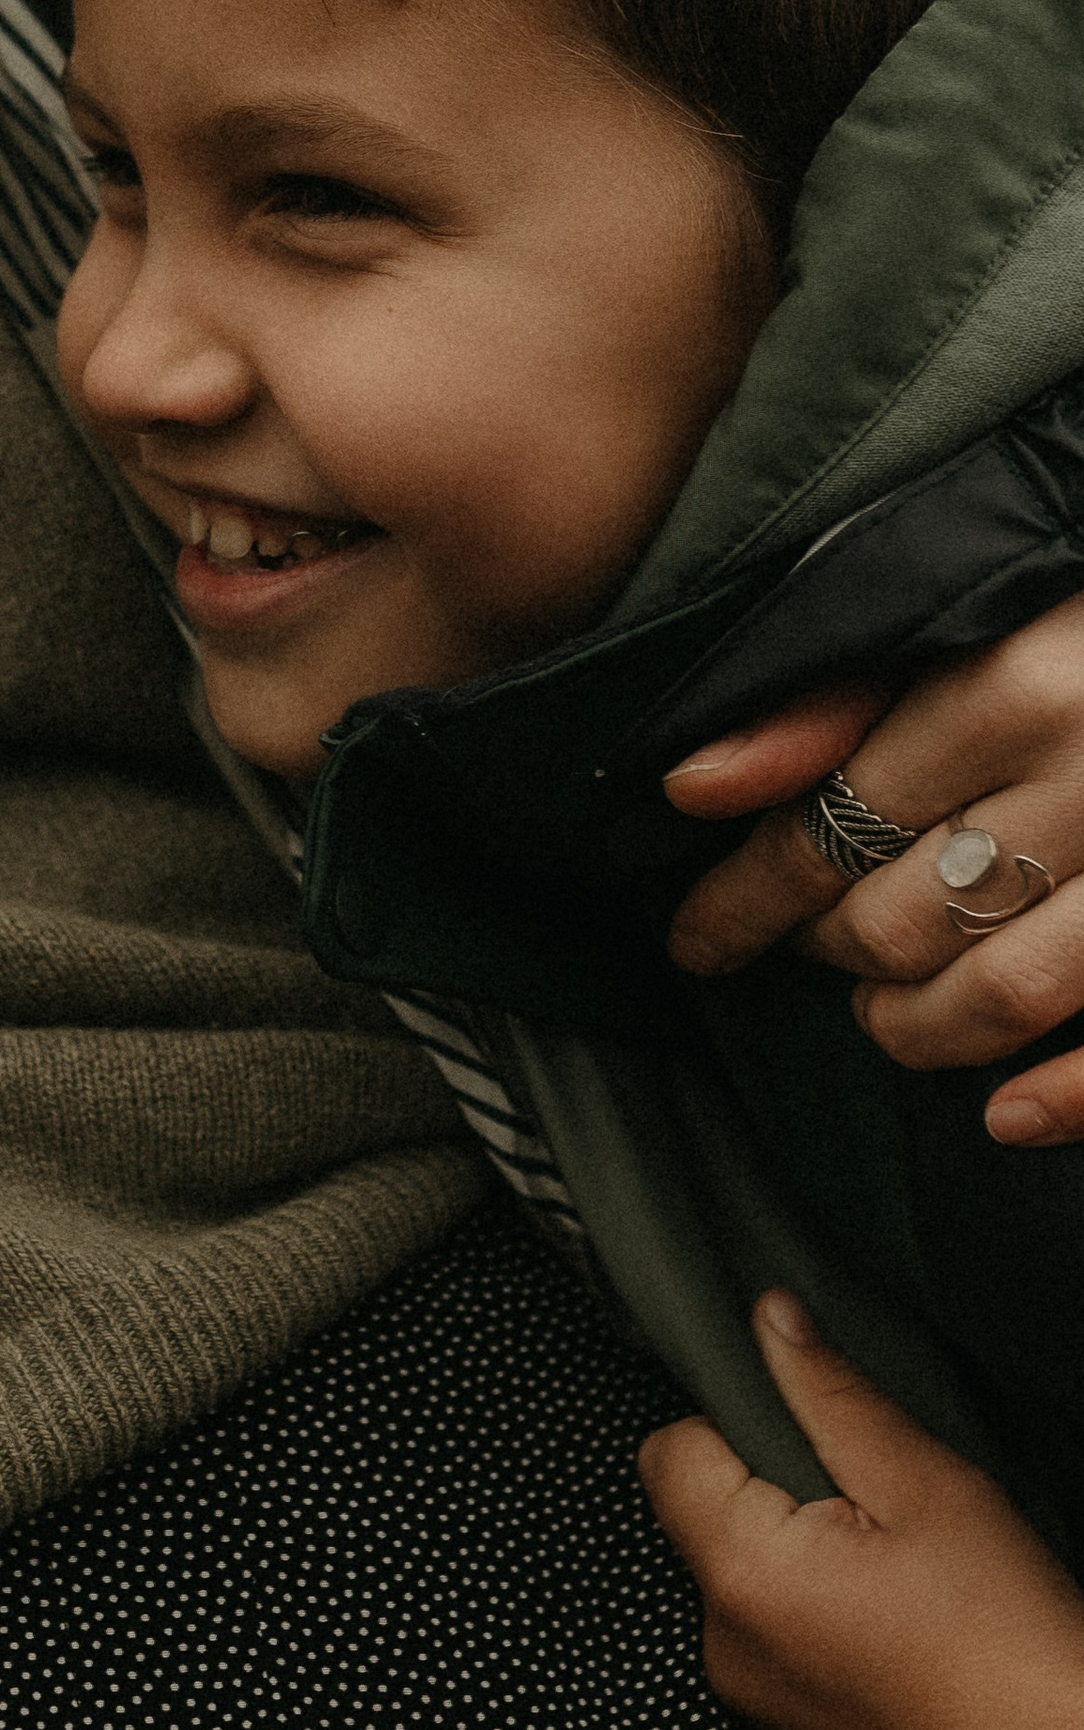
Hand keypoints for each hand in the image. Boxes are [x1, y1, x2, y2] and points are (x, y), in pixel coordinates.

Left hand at [638, 1288, 1083, 1729]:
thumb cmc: (1019, 1650)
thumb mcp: (934, 1490)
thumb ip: (835, 1397)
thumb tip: (771, 1324)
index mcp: (742, 1574)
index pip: (667, 1454)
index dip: (731, 1426)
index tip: (804, 1435)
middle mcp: (728, 1655)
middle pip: (712, 1531)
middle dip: (781, 1507)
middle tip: (886, 1522)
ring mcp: (765, 1722)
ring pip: (757, 1609)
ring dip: (812, 1586)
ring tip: (916, 1599)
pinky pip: (795, 1681)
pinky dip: (839, 1658)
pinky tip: (919, 1662)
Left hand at [663, 598, 1083, 1140]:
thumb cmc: (1079, 614)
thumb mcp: (967, 614)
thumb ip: (830, 697)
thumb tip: (686, 788)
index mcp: (1018, 683)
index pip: (830, 826)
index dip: (742, 899)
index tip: (693, 938)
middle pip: (907, 917)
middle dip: (830, 950)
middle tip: (812, 947)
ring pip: (1009, 993)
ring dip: (918, 1028)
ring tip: (883, 1014)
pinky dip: (1065, 1099)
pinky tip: (1002, 1115)